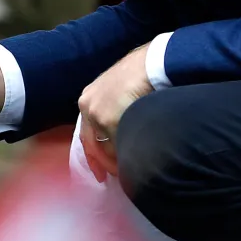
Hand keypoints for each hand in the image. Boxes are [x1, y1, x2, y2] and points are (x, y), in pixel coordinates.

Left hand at [78, 44, 153, 182]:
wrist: (153, 63)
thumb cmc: (143, 74)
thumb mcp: (123, 93)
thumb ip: (118, 112)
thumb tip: (123, 136)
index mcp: (89, 99)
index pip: (87, 134)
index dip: (93, 155)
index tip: (99, 173)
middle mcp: (88, 106)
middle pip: (94, 144)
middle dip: (105, 163)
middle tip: (114, 178)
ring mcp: (97, 113)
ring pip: (108, 147)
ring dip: (121, 159)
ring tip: (133, 166)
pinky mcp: (109, 119)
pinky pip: (119, 145)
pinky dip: (129, 153)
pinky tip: (139, 157)